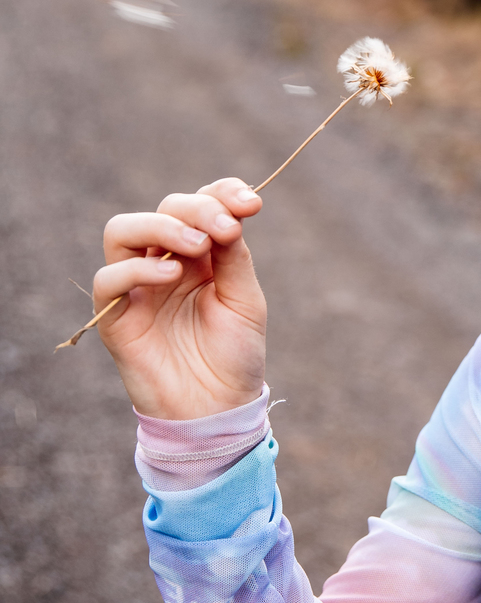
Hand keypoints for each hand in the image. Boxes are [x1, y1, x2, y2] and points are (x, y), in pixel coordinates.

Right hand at [93, 178, 266, 419]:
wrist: (217, 409)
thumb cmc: (234, 355)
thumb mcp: (245, 300)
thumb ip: (233, 256)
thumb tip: (226, 216)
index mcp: (201, 254)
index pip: (200, 202)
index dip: (222, 193)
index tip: (251, 205)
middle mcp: (165, 261)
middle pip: (165, 208)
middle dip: (198, 209)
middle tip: (225, 230)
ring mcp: (137, 286)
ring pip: (123, 230)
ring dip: (162, 226)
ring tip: (198, 244)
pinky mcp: (116, 316)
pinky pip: (108, 277)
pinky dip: (137, 268)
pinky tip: (172, 273)